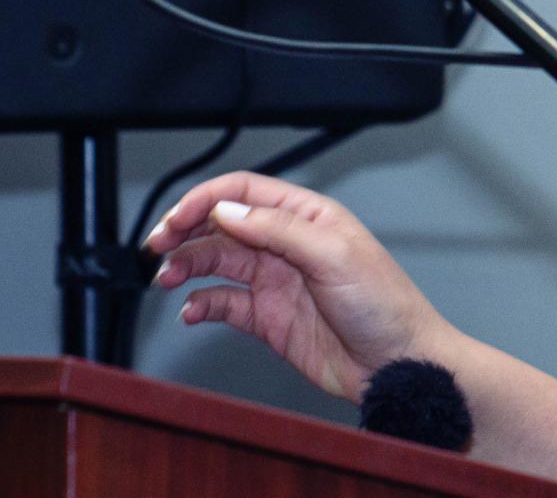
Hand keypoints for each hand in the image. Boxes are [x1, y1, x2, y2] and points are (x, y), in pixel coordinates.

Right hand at [143, 171, 450, 403]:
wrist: (399, 363)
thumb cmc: (385, 304)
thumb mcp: (335, 255)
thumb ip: (279, 230)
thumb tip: (228, 210)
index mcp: (308, 217)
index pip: (246, 192)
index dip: (206, 199)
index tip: (176, 218)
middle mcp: (288, 244)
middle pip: (223, 225)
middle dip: (186, 230)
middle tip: (158, 246)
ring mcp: (276, 281)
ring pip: (217, 263)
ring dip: (188, 266)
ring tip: (168, 279)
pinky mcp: (269, 318)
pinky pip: (225, 304)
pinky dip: (202, 304)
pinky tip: (193, 311)